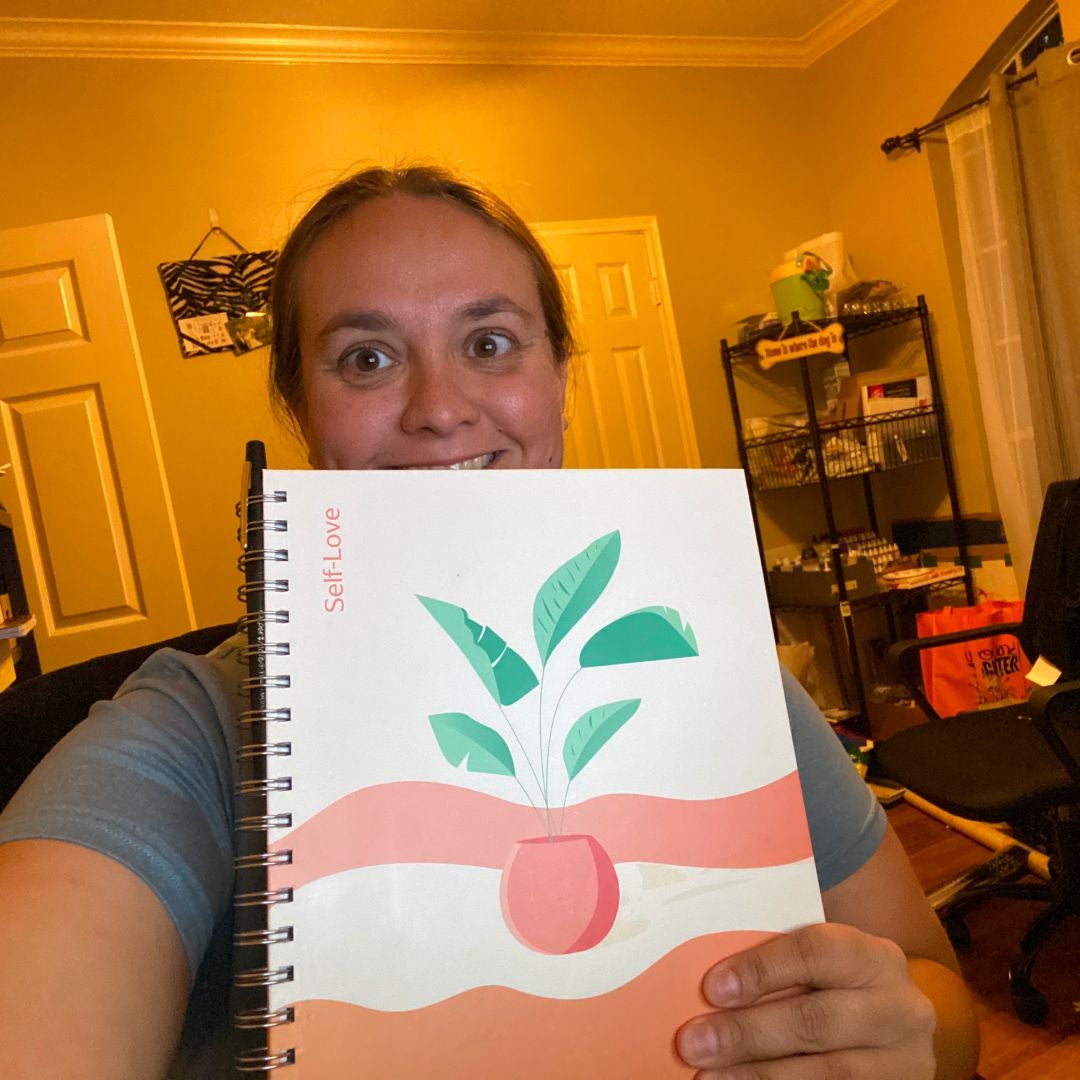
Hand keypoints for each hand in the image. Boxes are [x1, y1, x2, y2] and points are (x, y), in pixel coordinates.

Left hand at [676, 922, 937, 1078]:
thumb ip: (777, 970)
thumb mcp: (821, 969)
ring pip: (829, 1073)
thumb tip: (708, 989)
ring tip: (711, 1078)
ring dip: (761, 1076)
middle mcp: (899, 1008)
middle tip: (694, 1043)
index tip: (713, 988)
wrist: (890, 1030)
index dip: (762, 969)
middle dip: (748, 1033)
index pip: (815, 951)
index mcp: (873, 957)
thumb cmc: (835, 989)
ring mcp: (905, 1061)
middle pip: (816, 1020)